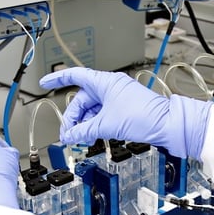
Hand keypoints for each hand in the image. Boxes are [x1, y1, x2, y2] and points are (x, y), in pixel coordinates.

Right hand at [39, 67, 212, 158]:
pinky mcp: (124, 109)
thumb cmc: (145, 116)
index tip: (45, 82)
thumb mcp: (107, 124)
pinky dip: (96, 125)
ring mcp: (118, 98)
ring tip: (81, 138)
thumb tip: (70, 136)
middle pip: (83, 99)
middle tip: (69, 134)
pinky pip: (103, 115)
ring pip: (93, 109)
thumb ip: (85, 130)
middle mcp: (111, 87)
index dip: (58, 78)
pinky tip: (92, 136)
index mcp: (105, 82)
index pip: (75, 76)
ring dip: (85, 124)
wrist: (168, 125)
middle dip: (74, 117)